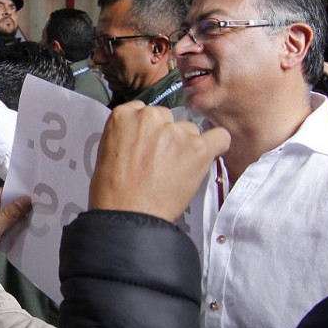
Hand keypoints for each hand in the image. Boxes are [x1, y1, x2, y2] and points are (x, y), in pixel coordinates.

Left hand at [0, 189, 31, 280]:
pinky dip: (14, 225)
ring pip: (7, 213)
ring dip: (18, 217)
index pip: (0, 193)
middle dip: (19, 207)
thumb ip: (10, 215)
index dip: (16, 196)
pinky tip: (26, 227)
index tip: (33, 198)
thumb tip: (25, 200)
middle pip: (5, 202)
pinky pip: (6, 223)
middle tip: (37, 208)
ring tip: (34, 217)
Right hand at [89, 103, 230, 221]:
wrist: (128, 216)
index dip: (148, 130)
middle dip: (166, 137)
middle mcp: (150, 117)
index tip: (148, 145)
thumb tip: (144, 137)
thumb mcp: (107, 152)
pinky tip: (206, 159)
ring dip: (186, 146)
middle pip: (168, 118)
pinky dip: (216, 146)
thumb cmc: (113, 192)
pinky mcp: (198, 148)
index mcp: (124, 115)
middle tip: (160, 162)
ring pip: (190, 130)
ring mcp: (176, 131)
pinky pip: (219, 137)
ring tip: (175, 172)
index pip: (144, 111)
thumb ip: (127, 135)